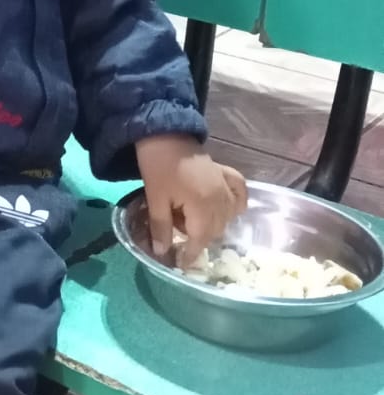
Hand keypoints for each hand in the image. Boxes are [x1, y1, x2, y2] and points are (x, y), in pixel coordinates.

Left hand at [136, 135, 247, 265]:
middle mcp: (222, 198)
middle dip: (198, 236)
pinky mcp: (226, 173)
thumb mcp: (155, 199)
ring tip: (187, 214)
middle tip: (176, 229)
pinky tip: (222, 205)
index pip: (202, 238)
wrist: (163, 133)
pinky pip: (239, 193)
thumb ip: (161, 227)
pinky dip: (234, 203)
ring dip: (211, 222)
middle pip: (216, 229)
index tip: (181, 262)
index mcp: (204, 205)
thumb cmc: (157, 167)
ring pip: (228, 216)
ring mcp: (227, 185)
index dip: (191, 252)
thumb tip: (162, 252)